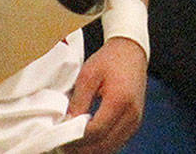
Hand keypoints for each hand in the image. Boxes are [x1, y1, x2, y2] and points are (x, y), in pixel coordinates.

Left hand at [65, 37, 146, 153]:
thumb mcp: (88, 75)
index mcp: (120, 100)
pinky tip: (87, 140)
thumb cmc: (109, 60)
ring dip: (91, 150)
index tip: (59, 138)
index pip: (96, 131)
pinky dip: (101, 146)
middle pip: (104, 145)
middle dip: (81, 149)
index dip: (76, 139)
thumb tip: (67, 125)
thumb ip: (78, 102)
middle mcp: (132, 114)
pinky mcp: (135, 122)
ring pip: (111, 148)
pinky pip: (117, 143)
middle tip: (62, 145)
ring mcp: (136, 120)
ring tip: (73, 144)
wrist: (132, 51)